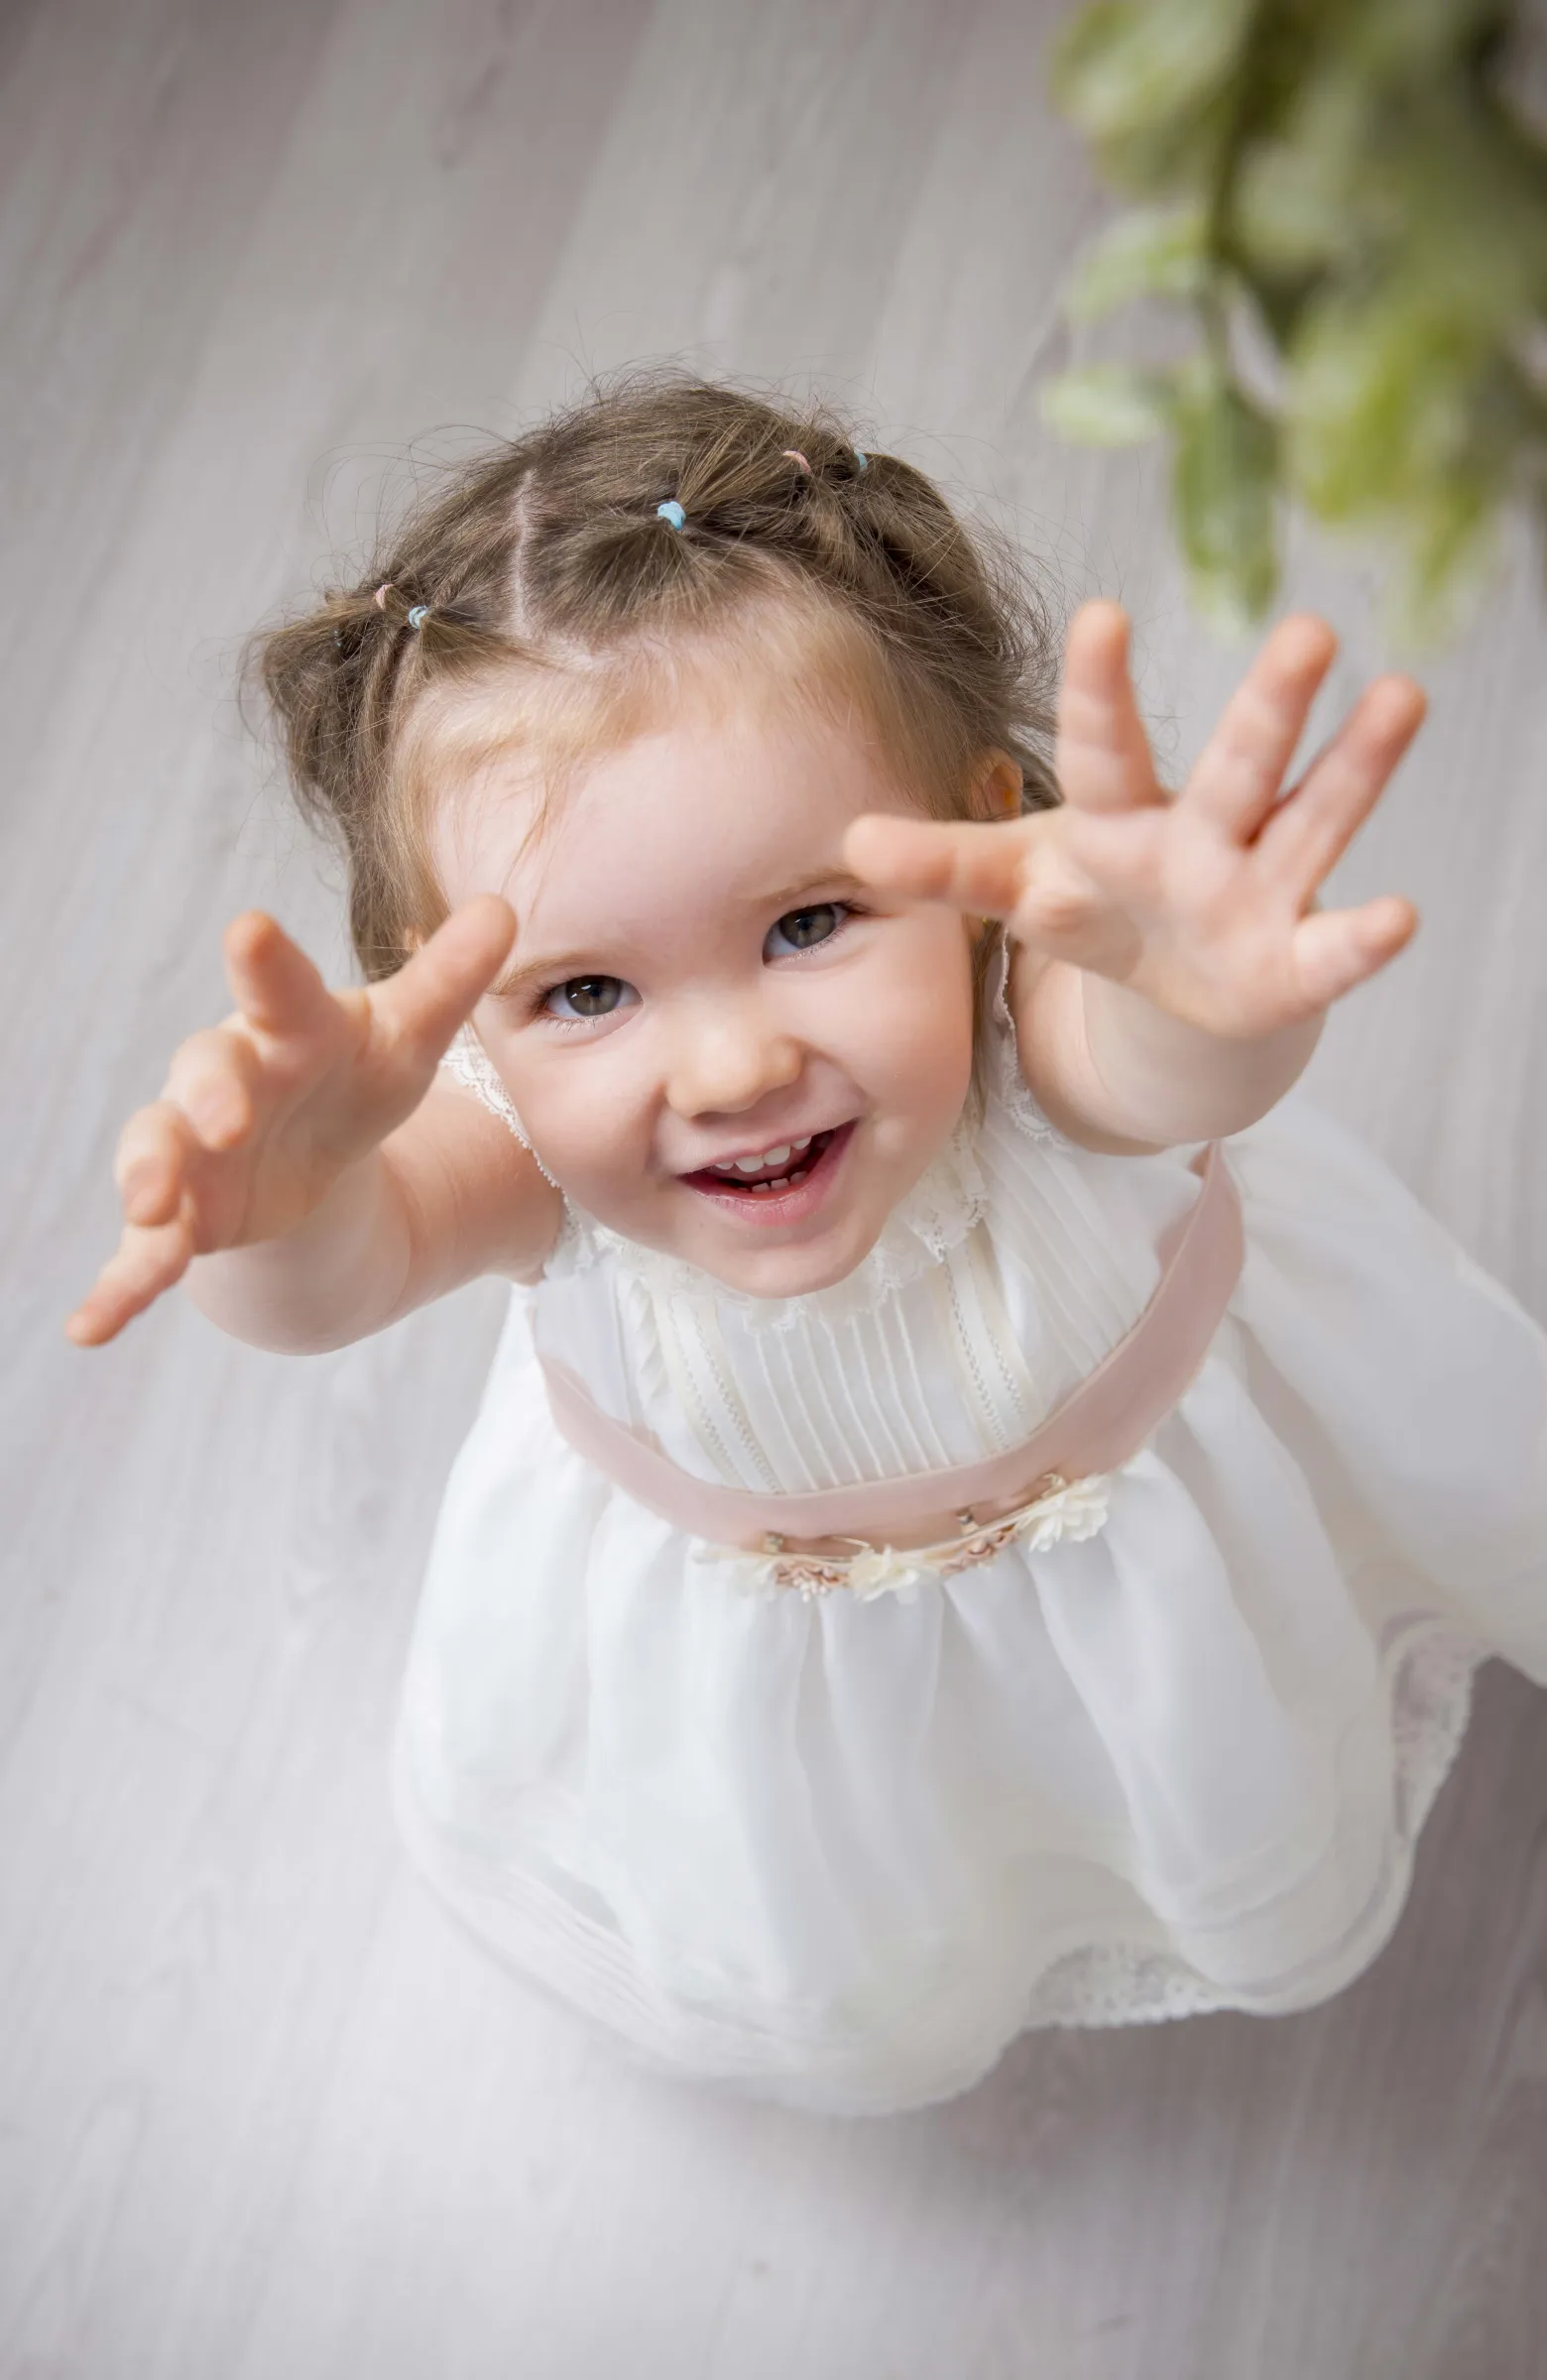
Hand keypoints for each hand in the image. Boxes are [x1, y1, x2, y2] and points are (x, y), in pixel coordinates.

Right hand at [67, 895, 515, 1346]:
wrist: (302, 1157)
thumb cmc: (353, 1076)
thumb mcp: (406, 1038)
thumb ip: (447, 979)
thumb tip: (501, 907)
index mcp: (288, 1027)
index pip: (279, 989)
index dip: (265, 964)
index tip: (251, 929)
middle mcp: (226, 1080)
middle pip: (206, 1072)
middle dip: (212, 1091)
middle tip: (228, 1115)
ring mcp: (191, 1150)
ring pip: (158, 1154)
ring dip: (150, 1179)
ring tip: (152, 1210)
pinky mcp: (179, 1220)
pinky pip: (138, 1256)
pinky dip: (115, 1290)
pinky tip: (88, 1328)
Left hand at [844, 603, 1424, 1039]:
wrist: (1167, 986)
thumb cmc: (1089, 903)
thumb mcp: (1013, 882)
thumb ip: (945, 863)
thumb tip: (849, 839)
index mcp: (1115, 817)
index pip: (1104, 748)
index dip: (1099, 690)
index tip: (1103, 614)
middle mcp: (1198, 833)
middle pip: (1236, 762)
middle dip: (1271, 704)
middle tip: (1309, 630)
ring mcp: (1255, 888)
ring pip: (1310, 820)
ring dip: (1354, 767)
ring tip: (1401, 695)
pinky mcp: (1291, 960)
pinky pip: (1333, 949)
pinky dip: (1364, 939)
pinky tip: (1400, 915)